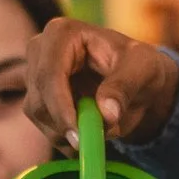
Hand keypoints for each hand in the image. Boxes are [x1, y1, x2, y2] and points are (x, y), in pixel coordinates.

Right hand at [20, 19, 178, 147]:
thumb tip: (107, 114)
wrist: (137, 80)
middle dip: (64, 125)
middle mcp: (40, 51)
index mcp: (62, 33)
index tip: (78, 133)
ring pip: (38, 115)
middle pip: (38, 98)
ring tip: (103, 131)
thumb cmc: (139, 65)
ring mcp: (36, 75)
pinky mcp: (39, 98)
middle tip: (91, 144)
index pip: (50, 74)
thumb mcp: (142, 69)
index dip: (60, 106)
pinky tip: (90, 138)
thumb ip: (124, 87)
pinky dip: (67, 139)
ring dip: (68, 133)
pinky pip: (45, 127)